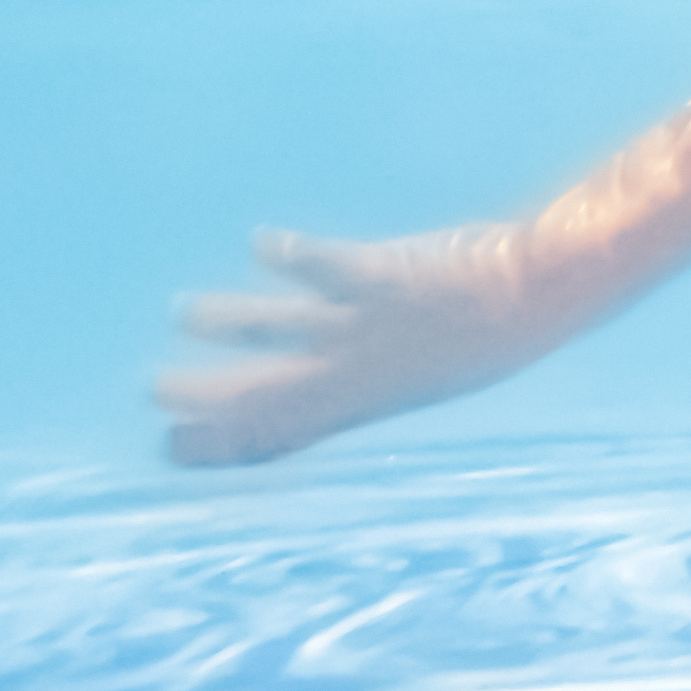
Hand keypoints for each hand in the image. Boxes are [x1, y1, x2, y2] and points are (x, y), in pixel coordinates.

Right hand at [156, 223, 548, 465]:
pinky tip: (264, 242)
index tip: (171, 447)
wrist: (539, 300)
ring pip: (287, 330)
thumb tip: (314, 398)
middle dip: (208, 396)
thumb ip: (354, 384)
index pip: (280, 436)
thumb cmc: (479, 333)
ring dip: (231, 322)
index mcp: (364, 402)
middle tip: (152, 391)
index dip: (224, 445)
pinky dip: (294, 258)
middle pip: (269, 393)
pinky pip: (332, 269)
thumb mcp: (412, 373)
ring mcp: (374, 328)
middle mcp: (361, 373)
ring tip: (182, 312)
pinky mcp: (391, 278)